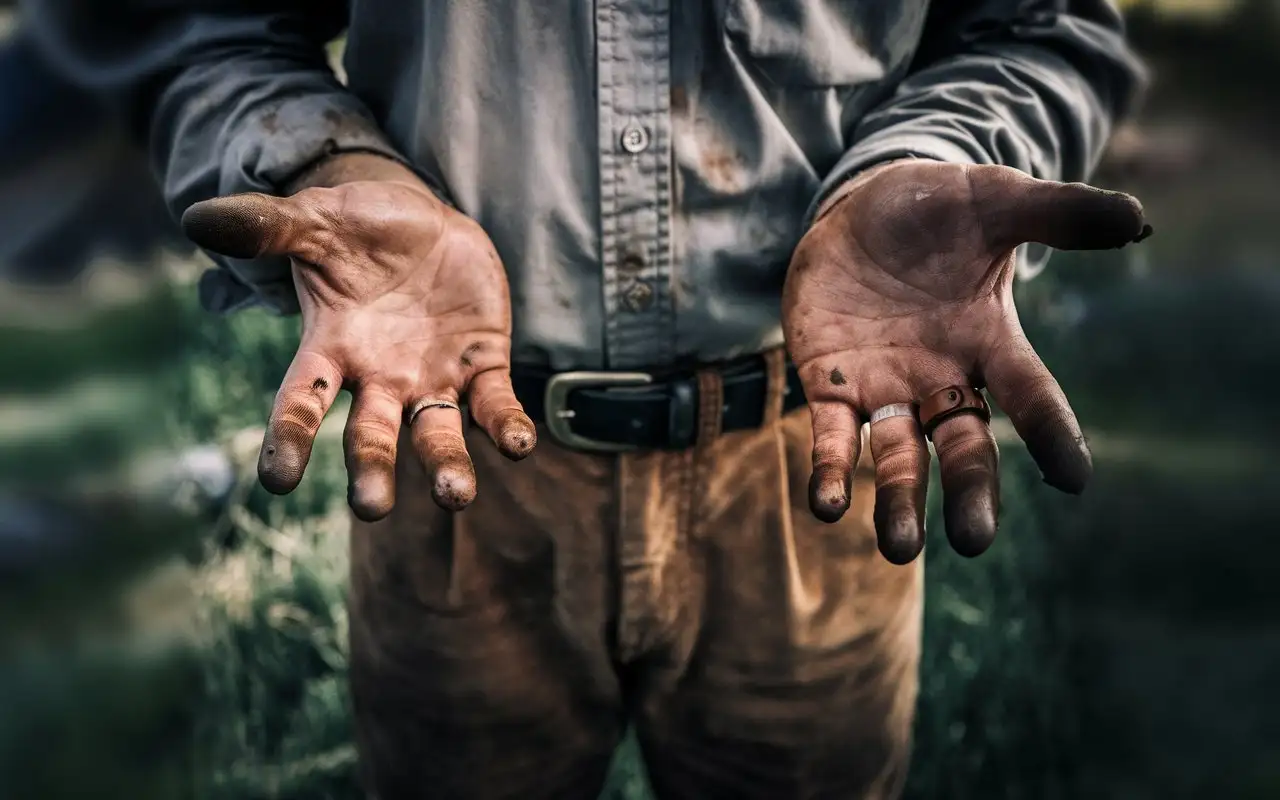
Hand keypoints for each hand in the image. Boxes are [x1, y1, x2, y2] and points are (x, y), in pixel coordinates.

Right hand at [181, 154, 534, 519]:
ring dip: (447, 468)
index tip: (277, 480)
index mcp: (331, 349)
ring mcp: (433, 378)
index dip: (289, 438)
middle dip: (372, 470)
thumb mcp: (316, 220)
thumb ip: (269, 227)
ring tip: (455, 497)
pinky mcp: (482, 365)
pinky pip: (496, 405)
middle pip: (371, 436)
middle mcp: (381, 378)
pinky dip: (507, 426)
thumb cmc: (359, 230)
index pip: (302, 403)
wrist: (425, 225)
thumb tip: (196, 219)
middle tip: (371, 508)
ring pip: (437, 435)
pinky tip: (520, 444)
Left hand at [783, 160, 1150, 562]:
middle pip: (964, 445)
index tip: (1073, 477)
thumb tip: (1137, 218)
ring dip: (899, 501)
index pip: (1029, 394)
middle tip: (973, 538)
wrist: (859, 209)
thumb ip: (1056, 212)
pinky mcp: (831, 388)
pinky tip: (827, 507)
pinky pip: (832, 438)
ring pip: (899, 457)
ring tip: (900, 548)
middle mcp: (942, 377)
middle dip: (970, 490)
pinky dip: (830, 473)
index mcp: (990, 342)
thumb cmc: (937, 209)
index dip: (1051, 432)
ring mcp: (887, 387)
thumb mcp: (994, 200)